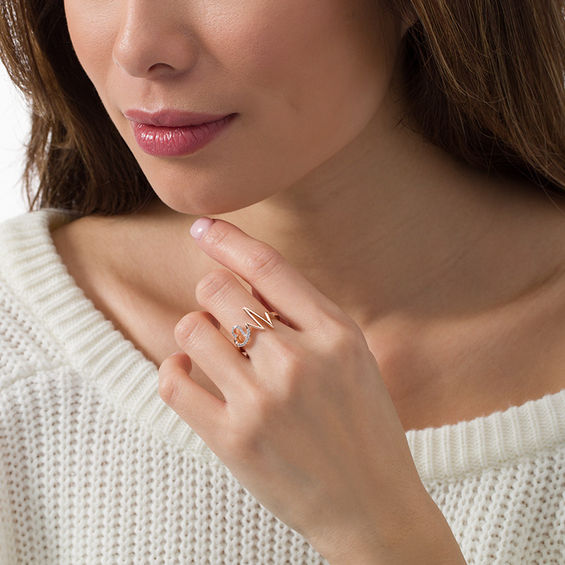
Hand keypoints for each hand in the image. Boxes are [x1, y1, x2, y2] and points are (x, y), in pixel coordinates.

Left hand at [158, 217, 464, 563]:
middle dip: (213, 293)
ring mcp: (263, 402)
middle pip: (219, 290)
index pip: (268, 267)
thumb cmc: (364, 428)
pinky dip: (174, 370)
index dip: (229, 239)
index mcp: (336, 334)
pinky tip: (190, 372)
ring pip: (192, 330)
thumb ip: (307, 317)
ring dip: (196, 333)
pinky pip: (173, 382)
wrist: (371, 507)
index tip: (203, 227)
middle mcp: (298, 361)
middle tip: (222, 313)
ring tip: (214, 351)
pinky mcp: (233, 439)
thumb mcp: (354, 358)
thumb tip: (244, 277)